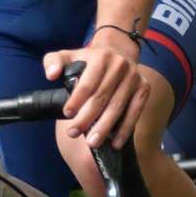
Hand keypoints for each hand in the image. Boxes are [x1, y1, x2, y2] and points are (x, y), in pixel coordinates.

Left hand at [43, 31, 148, 148]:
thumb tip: (51, 75)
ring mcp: (134, 77)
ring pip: (117, 107)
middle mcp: (120, 65)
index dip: (77, 100)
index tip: (67, 114)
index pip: (88, 83)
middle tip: (73, 133)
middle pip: (101, 97)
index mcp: (101, 57)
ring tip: (92, 143)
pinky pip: (135, 112)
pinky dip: (125, 129)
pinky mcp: (144, 88)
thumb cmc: (89, 60)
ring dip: (104, 128)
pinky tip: (115, 143)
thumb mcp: (68, 55)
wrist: (118, 53)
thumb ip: (53, 62)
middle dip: (87, 118)